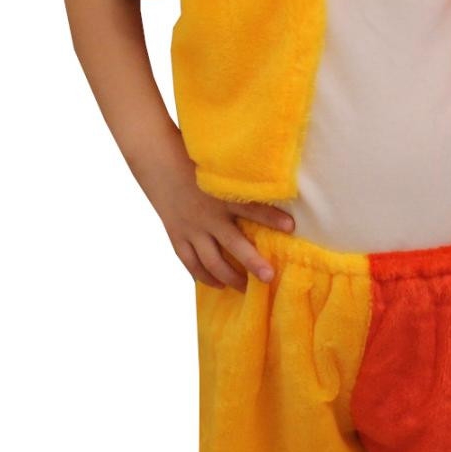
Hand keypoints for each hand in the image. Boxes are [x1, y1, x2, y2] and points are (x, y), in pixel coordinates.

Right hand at [146, 158, 294, 291]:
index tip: (291, 227)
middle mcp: (208, 216)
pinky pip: (191, 262)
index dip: (271, 218)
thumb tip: (270, 181)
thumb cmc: (195, 163)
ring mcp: (192, 229)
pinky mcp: (177, 236)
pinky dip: (203, 276)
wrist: (159, 164)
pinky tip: (217, 285)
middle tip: (268, 277)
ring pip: (212, 261)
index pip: (251, 208)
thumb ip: (241, 182)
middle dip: (252, 262)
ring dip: (230, 277)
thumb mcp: (220, 170)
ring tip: (246, 288)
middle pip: (233, 244)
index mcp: (222, 196)